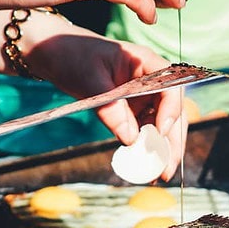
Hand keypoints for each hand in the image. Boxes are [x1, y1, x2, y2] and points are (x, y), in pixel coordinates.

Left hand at [24, 16, 187, 181]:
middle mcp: (151, 80)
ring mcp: (144, 95)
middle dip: (172, 142)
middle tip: (166, 170)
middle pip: (173, 112)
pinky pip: (145, 129)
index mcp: (147, 63)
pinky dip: (146, 147)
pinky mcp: (133, 108)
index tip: (160, 133)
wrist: (55, 52)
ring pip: (163, 124)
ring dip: (162, 149)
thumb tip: (130, 139)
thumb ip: (111, 109)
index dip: (170, 112)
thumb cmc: (72, 55)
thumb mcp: (89, 81)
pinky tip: (144, 165)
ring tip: (158, 175)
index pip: (171, 88)